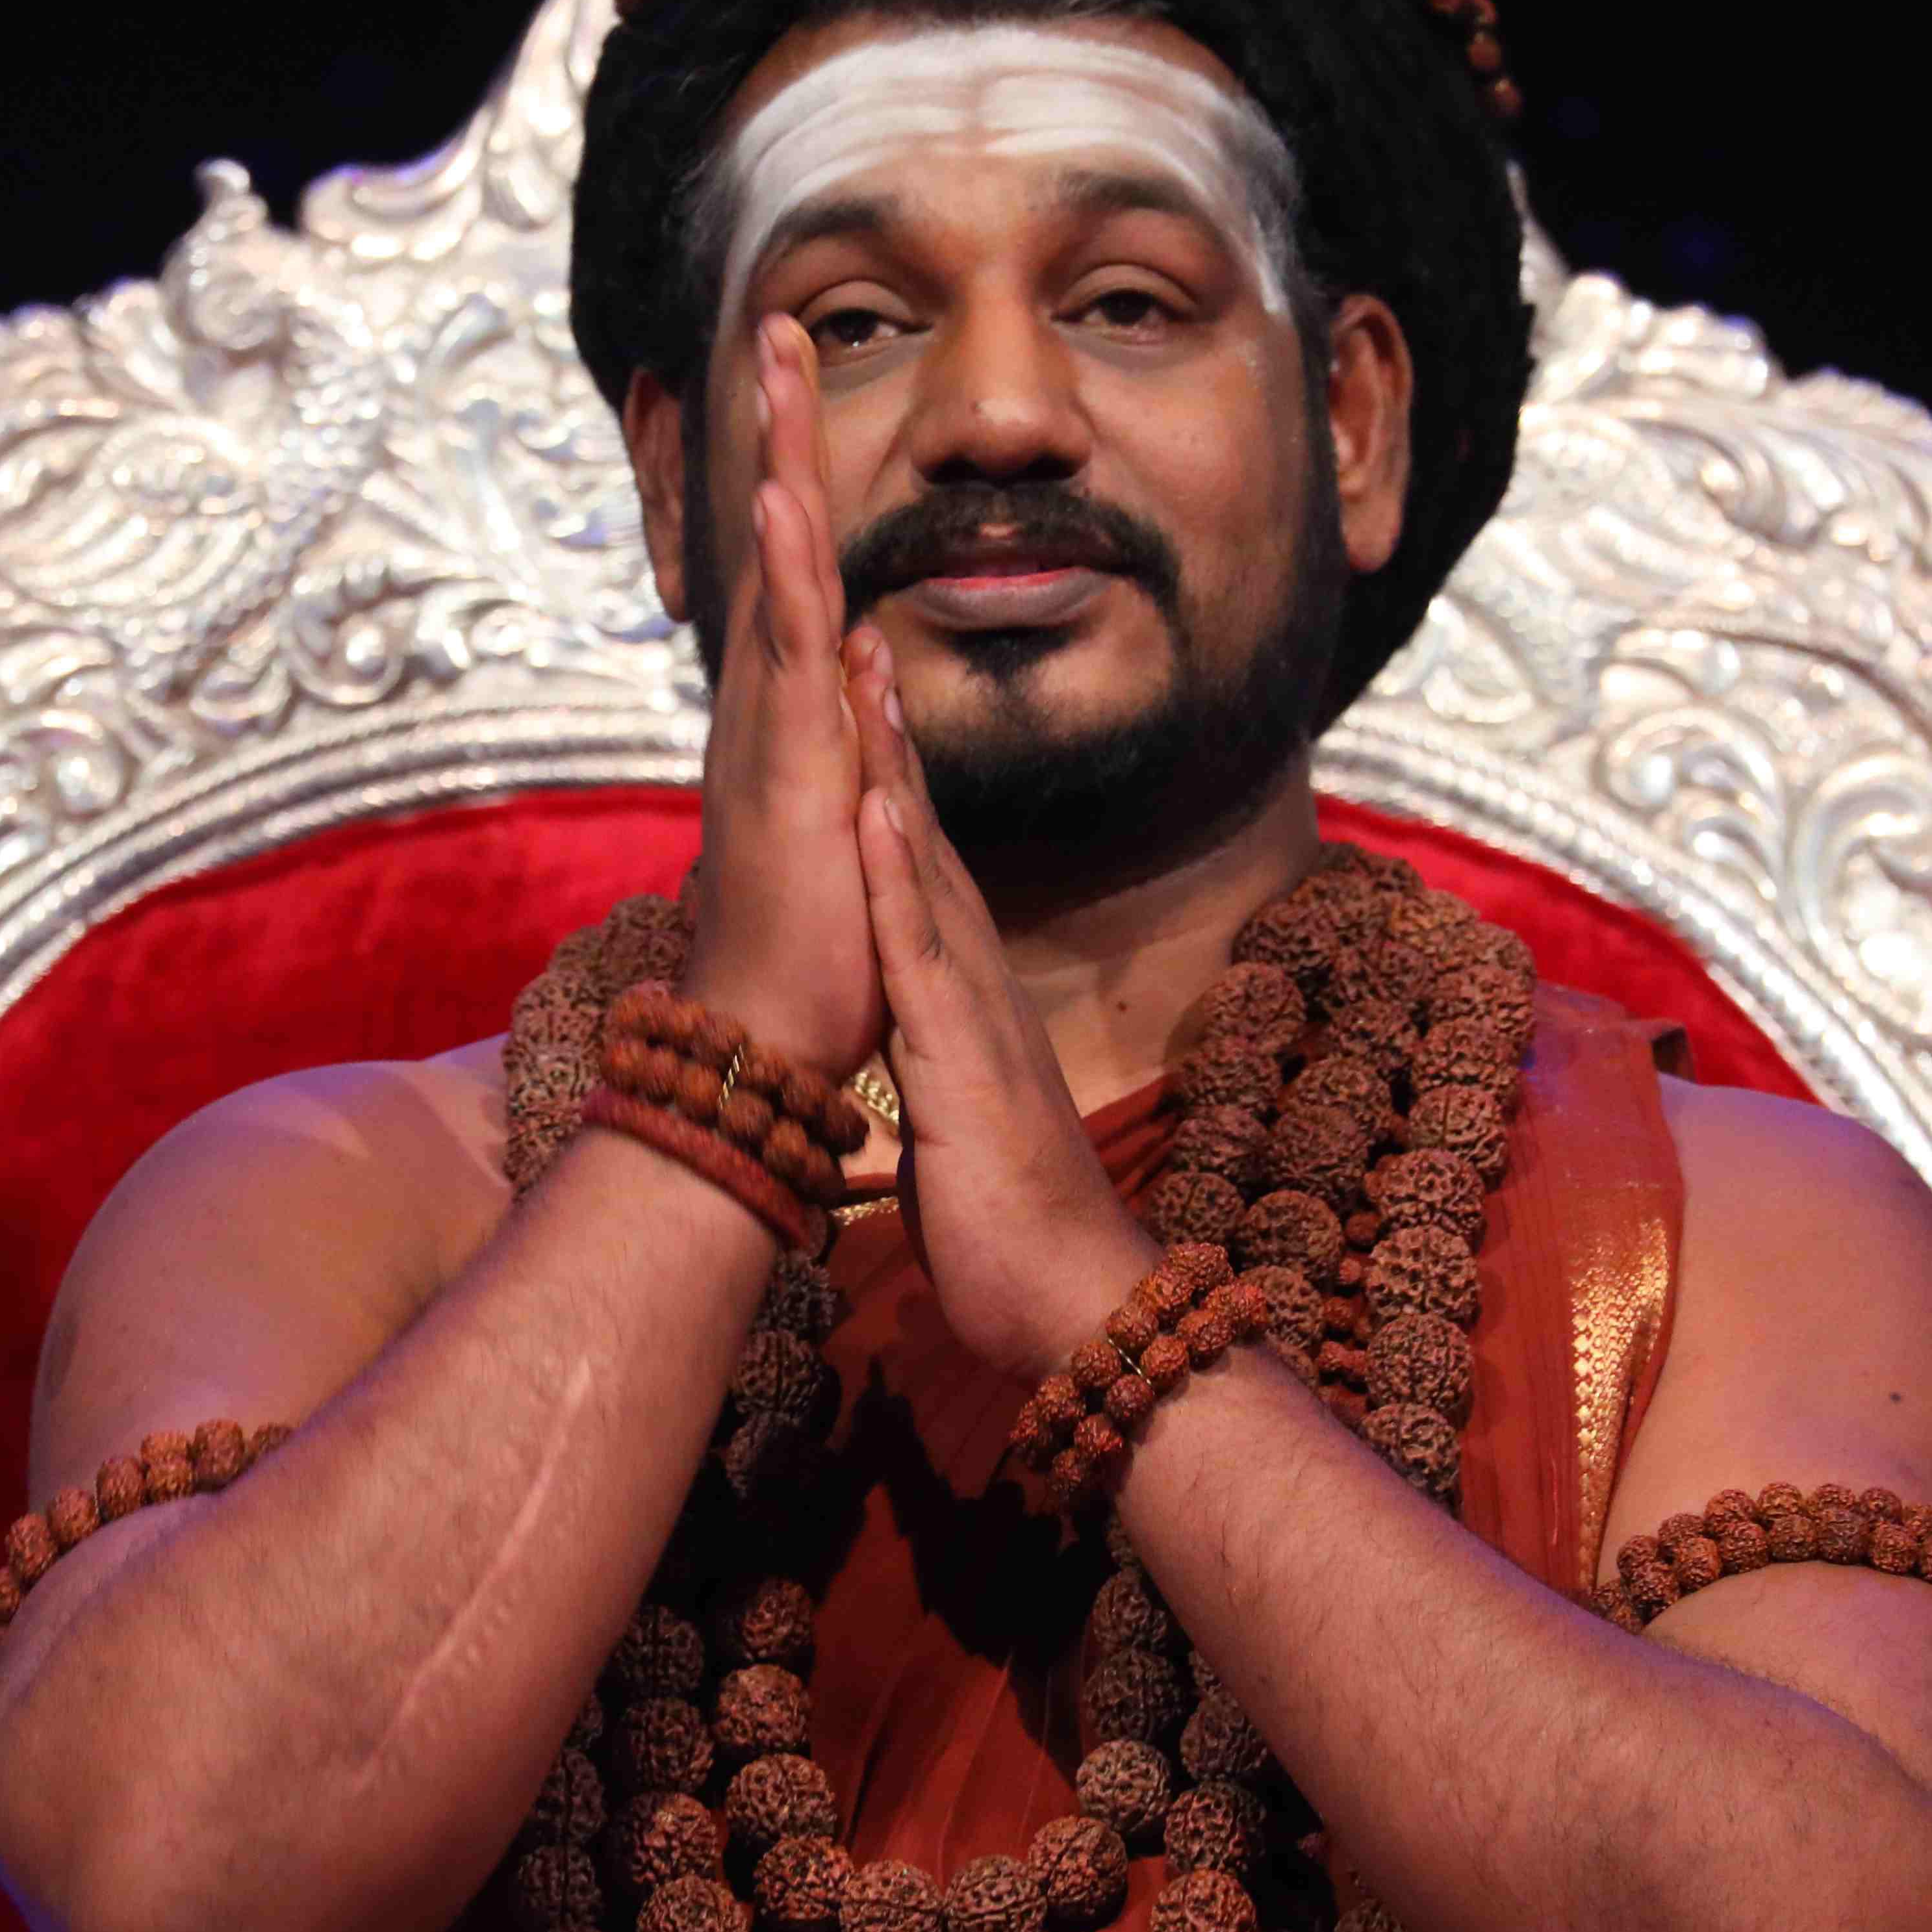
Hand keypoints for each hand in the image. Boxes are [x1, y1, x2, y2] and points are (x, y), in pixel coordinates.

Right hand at [676, 314, 892, 1079]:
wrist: (766, 1043)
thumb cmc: (811, 956)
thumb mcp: (848, 822)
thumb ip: (855, 738)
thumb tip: (864, 657)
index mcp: (791, 721)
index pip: (799, 576)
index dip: (799, 480)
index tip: (801, 392)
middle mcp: (768, 710)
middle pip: (777, 544)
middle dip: (777, 431)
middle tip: (780, 325)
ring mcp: (773, 734)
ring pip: (777, 573)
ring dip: (775, 464)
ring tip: (777, 363)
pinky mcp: (788, 771)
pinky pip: (789, 655)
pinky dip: (783, 573)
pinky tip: (780, 501)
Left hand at [847, 633, 1160, 1376]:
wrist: (1072, 1303)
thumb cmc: (1012, 1231)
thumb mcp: (957, 1129)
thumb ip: (939, 1076)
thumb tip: (919, 1062)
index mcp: (967, 1000)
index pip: (920, 870)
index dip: (891, 781)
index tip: (861, 697)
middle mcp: (976, 982)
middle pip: (925, 836)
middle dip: (889, 735)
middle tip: (859, 628)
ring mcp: (974, 1010)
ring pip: (924, 866)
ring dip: (892, 767)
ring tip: (861, 667)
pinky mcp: (960, 1056)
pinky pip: (922, 949)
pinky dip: (895, 874)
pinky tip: (875, 805)